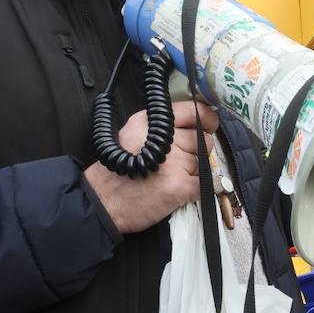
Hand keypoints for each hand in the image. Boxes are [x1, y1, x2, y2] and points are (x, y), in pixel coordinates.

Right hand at [83, 102, 219, 234]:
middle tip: (178, 162)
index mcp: (153, 122)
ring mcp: (177, 163)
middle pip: (204, 140)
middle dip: (197, 151)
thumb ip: (162, 125)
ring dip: (193, 172)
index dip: (207, 119)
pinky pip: (204, 184)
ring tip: (170, 178)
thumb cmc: (119, 169)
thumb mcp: (134, 132)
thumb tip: (193, 123)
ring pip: (204, 163)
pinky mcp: (182, 186)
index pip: (194, 111)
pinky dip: (194, 189)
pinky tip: (176, 191)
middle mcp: (168, 139)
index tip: (209, 126)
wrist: (104, 200)